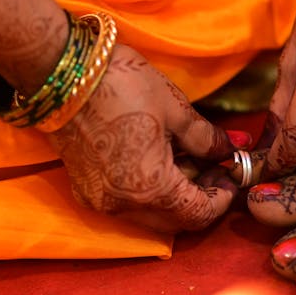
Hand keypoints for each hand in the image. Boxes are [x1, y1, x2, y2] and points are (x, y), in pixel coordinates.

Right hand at [49, 45, 237, 233]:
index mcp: (151, 189)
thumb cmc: (122, 86)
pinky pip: (128, 204)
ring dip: (176, 196)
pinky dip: (150, 192)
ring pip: (152, 215)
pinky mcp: (85, 189)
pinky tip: (160, 160)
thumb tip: (232, 150)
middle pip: (176, 221)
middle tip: (216, 167)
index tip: (233, 175)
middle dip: (202, 198)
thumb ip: (208, 140)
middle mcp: (123, 206)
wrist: (62, 72)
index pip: (199, 214)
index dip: (223, 198)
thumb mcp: (177, 110)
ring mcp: (100, 201)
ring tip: (190, 159)